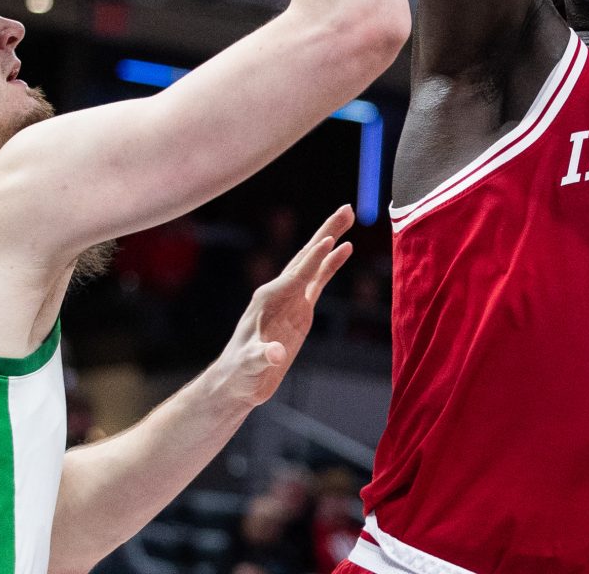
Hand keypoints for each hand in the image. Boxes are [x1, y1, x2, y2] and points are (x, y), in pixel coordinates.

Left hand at [209, 206, 355, 409]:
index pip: (297, 274)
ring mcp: (290, 298)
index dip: (314, 258)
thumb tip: (277, 353)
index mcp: (268, 298)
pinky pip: (318, 279)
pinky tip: (346, 249)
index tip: (329, 240)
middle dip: (327, 231)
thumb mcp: (250, 366)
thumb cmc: (241, 373)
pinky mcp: (299, 308)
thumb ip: (263, 357)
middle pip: (307, 255)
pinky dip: (331, 263)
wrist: (239, 380)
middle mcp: (280, 291)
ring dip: (331, 238)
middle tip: (346, 208)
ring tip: (348, 216)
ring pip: (314, 261)